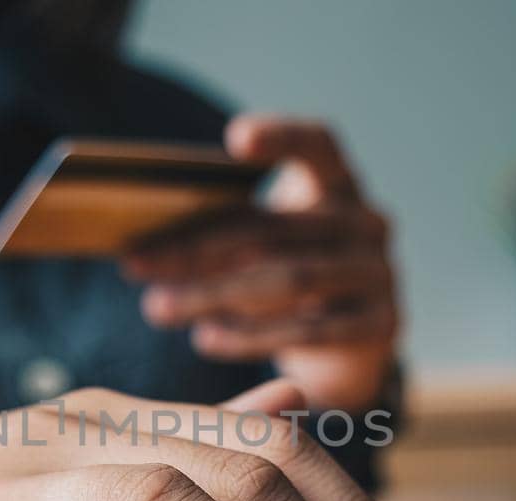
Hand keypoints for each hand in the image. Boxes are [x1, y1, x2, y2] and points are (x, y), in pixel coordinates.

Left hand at [123, 116, 399, 410]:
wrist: (351, 347)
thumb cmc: (291, 279)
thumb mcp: (268, 244)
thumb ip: (226, 232)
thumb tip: (141, 244)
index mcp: (338, 186)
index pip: (319, 145)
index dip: (282, 137)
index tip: (234, 139)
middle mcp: (367, 222)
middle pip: (274, 229)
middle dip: (196, 248)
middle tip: (135, 264)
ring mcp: (380, 274)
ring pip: (288, 279)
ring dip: (213, 294)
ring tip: (156, 308)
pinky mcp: (381, 325)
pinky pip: (308, 329)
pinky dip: (250, 335)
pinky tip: (204, 338)